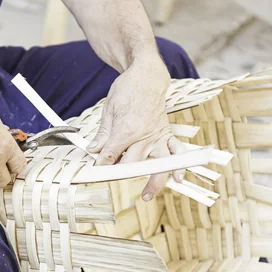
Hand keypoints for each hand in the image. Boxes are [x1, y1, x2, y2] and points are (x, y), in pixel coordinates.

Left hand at [87, 55, 185, 200]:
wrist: (147, 76)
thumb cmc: (127, 90)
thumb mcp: (109, 110)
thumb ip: (103, 134)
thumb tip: (93, 151)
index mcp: (126, 130)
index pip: (111, 156)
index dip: (100, 166)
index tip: (93, 173)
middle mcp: (144, 137)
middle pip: (131, 164)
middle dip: (120, 175)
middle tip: (111, 181)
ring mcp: (157, 137)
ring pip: (157, 164)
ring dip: (153, 181)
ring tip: (147, 195)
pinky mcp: (166, 134)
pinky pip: (175, 152)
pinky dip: (178, 165)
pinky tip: (177, 178)